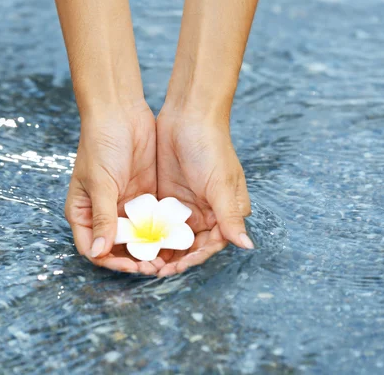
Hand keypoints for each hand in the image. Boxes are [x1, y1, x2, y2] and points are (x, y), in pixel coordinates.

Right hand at [65, 102, 163, 274]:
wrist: (120, 113)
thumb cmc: (100, 145)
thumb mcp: (101, 183)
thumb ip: (103, 216)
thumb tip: (100, 250)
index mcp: (84, 212)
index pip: (95, 248)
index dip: (111, 261)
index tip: (132, 266)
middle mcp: (104, 213)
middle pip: (118, 248)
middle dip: (134, 259)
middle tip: (155, 267)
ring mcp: (125, 206)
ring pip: (137, 237)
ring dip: (149, 249)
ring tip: (167, 259)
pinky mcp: (144, 196)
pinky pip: (152, 221)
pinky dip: (160, 232)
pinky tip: (174, 239)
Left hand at [155, 108, 252, 277]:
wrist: (188, 115)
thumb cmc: (211, 147)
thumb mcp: (220, 184)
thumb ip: (229, 216)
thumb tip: (247, 245)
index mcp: (225, 212)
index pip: (209, 245)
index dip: (192, 259)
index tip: (174, 268)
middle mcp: (207, 212)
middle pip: (189, 246)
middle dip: (174, 259)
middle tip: (153, 270)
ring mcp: (185, 205)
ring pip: (172, 237)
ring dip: (160, 249)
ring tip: (142, 260)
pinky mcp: (167, 196)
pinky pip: (159, 222)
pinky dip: (150, 233)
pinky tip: (136, 242)